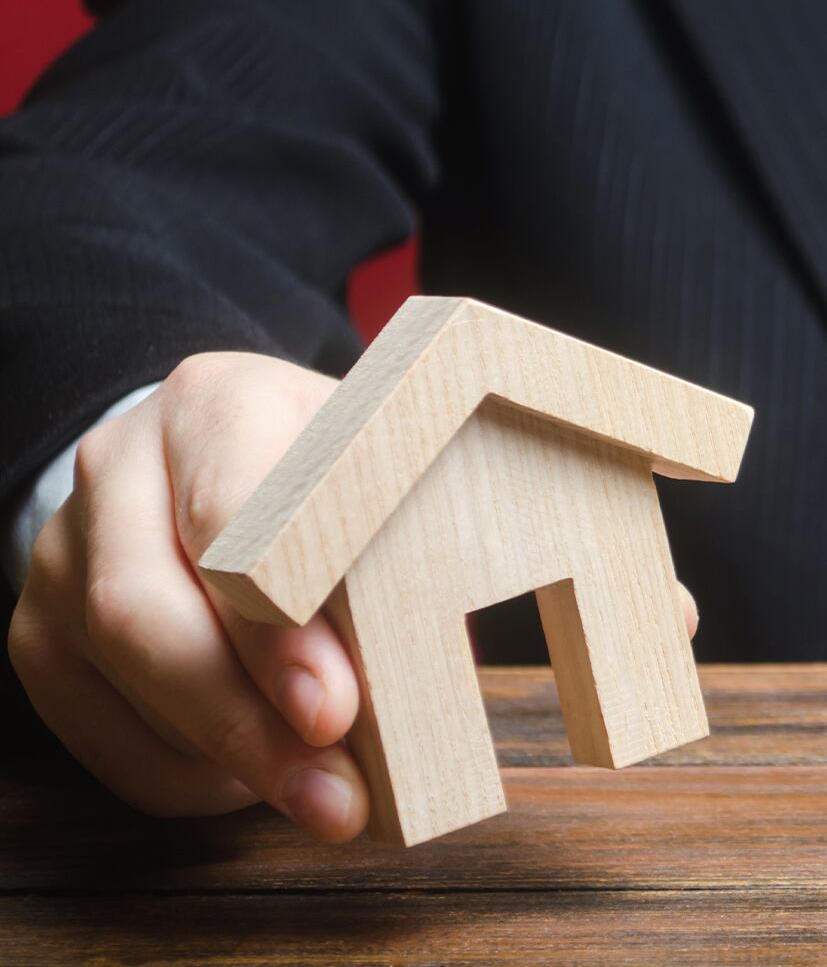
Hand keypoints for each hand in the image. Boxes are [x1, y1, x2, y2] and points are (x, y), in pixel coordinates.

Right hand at [7, 353, 367, 839]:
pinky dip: (184, 775)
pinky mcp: (39, 631)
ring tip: (324, 800)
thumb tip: (408, 689)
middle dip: (245, 718)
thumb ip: (397, 553)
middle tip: (335, 792)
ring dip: (227, 758)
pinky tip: (254, 784)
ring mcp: (64, 551)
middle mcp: (120, 465)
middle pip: (147, 609)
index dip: (277, 626)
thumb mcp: (386, 481)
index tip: (335, 709)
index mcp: (218, 405)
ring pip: (120, 673)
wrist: (226, 464)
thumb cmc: (336, 482)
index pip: (230, 514)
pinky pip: (98, 731)